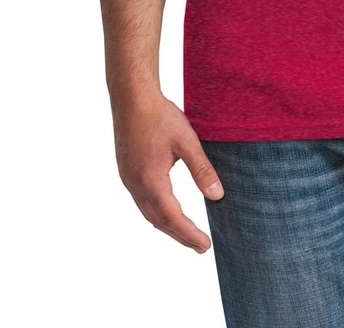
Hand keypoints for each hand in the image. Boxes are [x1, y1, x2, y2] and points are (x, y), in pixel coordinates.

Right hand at [110, 88, 224, 252]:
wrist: (131, 97)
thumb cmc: (159, 116)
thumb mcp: (187, 142)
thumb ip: (202, 170)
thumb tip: (217, 196)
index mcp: (151, 181)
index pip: (172, 218)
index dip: (189, 234)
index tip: (205, 246)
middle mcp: (136, 185)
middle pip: (158, 221)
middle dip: (179, 235)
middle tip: (199, 245)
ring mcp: (128, 179)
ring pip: (148, 212)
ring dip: (167, 225)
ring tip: (185, 232)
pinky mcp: (126, 171)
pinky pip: (141, 201)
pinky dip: (156, 212)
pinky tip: (166, 208)